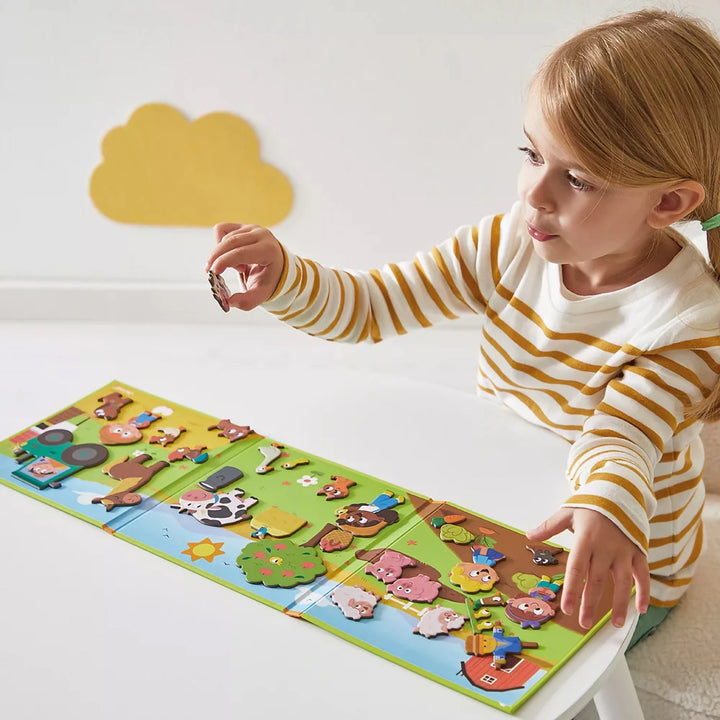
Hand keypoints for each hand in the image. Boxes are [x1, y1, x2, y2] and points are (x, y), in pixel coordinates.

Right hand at [205, 223, 284, 310]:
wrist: (275, 266)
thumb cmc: (268, 280)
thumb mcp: (261, 294)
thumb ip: (246, 301)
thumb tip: (229, 302)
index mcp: (269, 250)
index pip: (240, 252)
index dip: (224, 261)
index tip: (213, 273)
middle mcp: (262, 235)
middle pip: (230, 242)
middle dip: (216, 257)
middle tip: (210, 272)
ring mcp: (252, 228)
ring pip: (224, 237)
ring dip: (221, 254)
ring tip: (235, 267)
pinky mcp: (243, 226)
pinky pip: (221, 229)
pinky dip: (219, 243)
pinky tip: (229, 254)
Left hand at [526, 507, 649, 628]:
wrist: (619, 491)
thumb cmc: (590, 504)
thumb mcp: (567, 512)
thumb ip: (548, 527)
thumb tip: (529, 536)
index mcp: (585, 539)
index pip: (576, 569)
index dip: (572, 590)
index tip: (567, 609)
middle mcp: (605, 548)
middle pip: (597, 580)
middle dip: (590, 603)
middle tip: (584, 623)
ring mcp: (624, 551)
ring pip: (622, 582)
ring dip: (619, 604)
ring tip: (615, 624)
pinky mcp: (638, 552)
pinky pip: (643, 574)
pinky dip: (644, 592)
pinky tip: (640, 610)